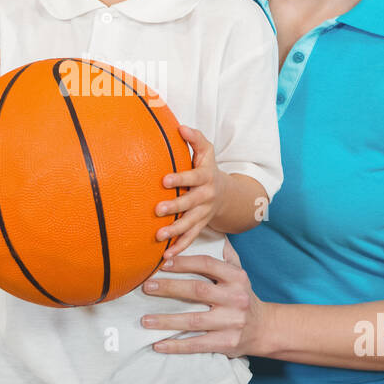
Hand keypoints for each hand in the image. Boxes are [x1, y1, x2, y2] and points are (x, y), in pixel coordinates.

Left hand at [139, 240, 267, 357]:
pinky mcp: (227, 343)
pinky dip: (177, 345)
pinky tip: (158, 344)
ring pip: (194, 320)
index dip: (183, 262)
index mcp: (237, 278)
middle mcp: (236, 298)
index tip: (162, 263)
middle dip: (169, 287)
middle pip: (197, 290)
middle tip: (146, 286)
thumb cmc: (244, 297)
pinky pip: (197, 344)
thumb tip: (210, 230)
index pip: (207, 264)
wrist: (266, 329)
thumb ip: (225, 255)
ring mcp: (232, 322)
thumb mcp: (240, 274)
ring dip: (166, 320)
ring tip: (145, 319)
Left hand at [154, 124, 228, 259]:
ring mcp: (204, 214)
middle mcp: (206, 197)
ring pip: (190, 224)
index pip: (194, 177)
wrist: (226, 193)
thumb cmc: (207, 168)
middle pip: (191, 203)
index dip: (180, 178)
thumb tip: (181, 127)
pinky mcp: (200, 226)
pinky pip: (191, 238)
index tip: (164, 180)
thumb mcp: (207, 151)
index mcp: (206, 177)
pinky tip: (165, 256)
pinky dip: (179, 247)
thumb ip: (195, 139)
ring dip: (175, 231)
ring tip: (159, 235)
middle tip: (157, 210)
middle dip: (175, 207)